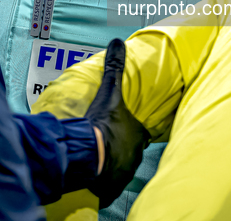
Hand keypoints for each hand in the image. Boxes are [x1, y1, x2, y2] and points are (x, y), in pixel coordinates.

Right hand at [84, 39, 149, 208]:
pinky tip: (96, 174)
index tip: (124, 125)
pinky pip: (110, 184)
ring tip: (101, 155)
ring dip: (114, 161)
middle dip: (123, 145)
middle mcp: (134, 155)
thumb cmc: (103, 125)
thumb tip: (117, 42)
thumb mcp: (110, 91)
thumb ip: (114, 66)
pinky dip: (104, 179)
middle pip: (132, 149)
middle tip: (110, 139)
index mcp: (137, 134)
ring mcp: (123, 173)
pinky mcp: (110, 188)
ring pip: (122, 167)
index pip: (141, 131)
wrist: (88, 155)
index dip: (134, 128)